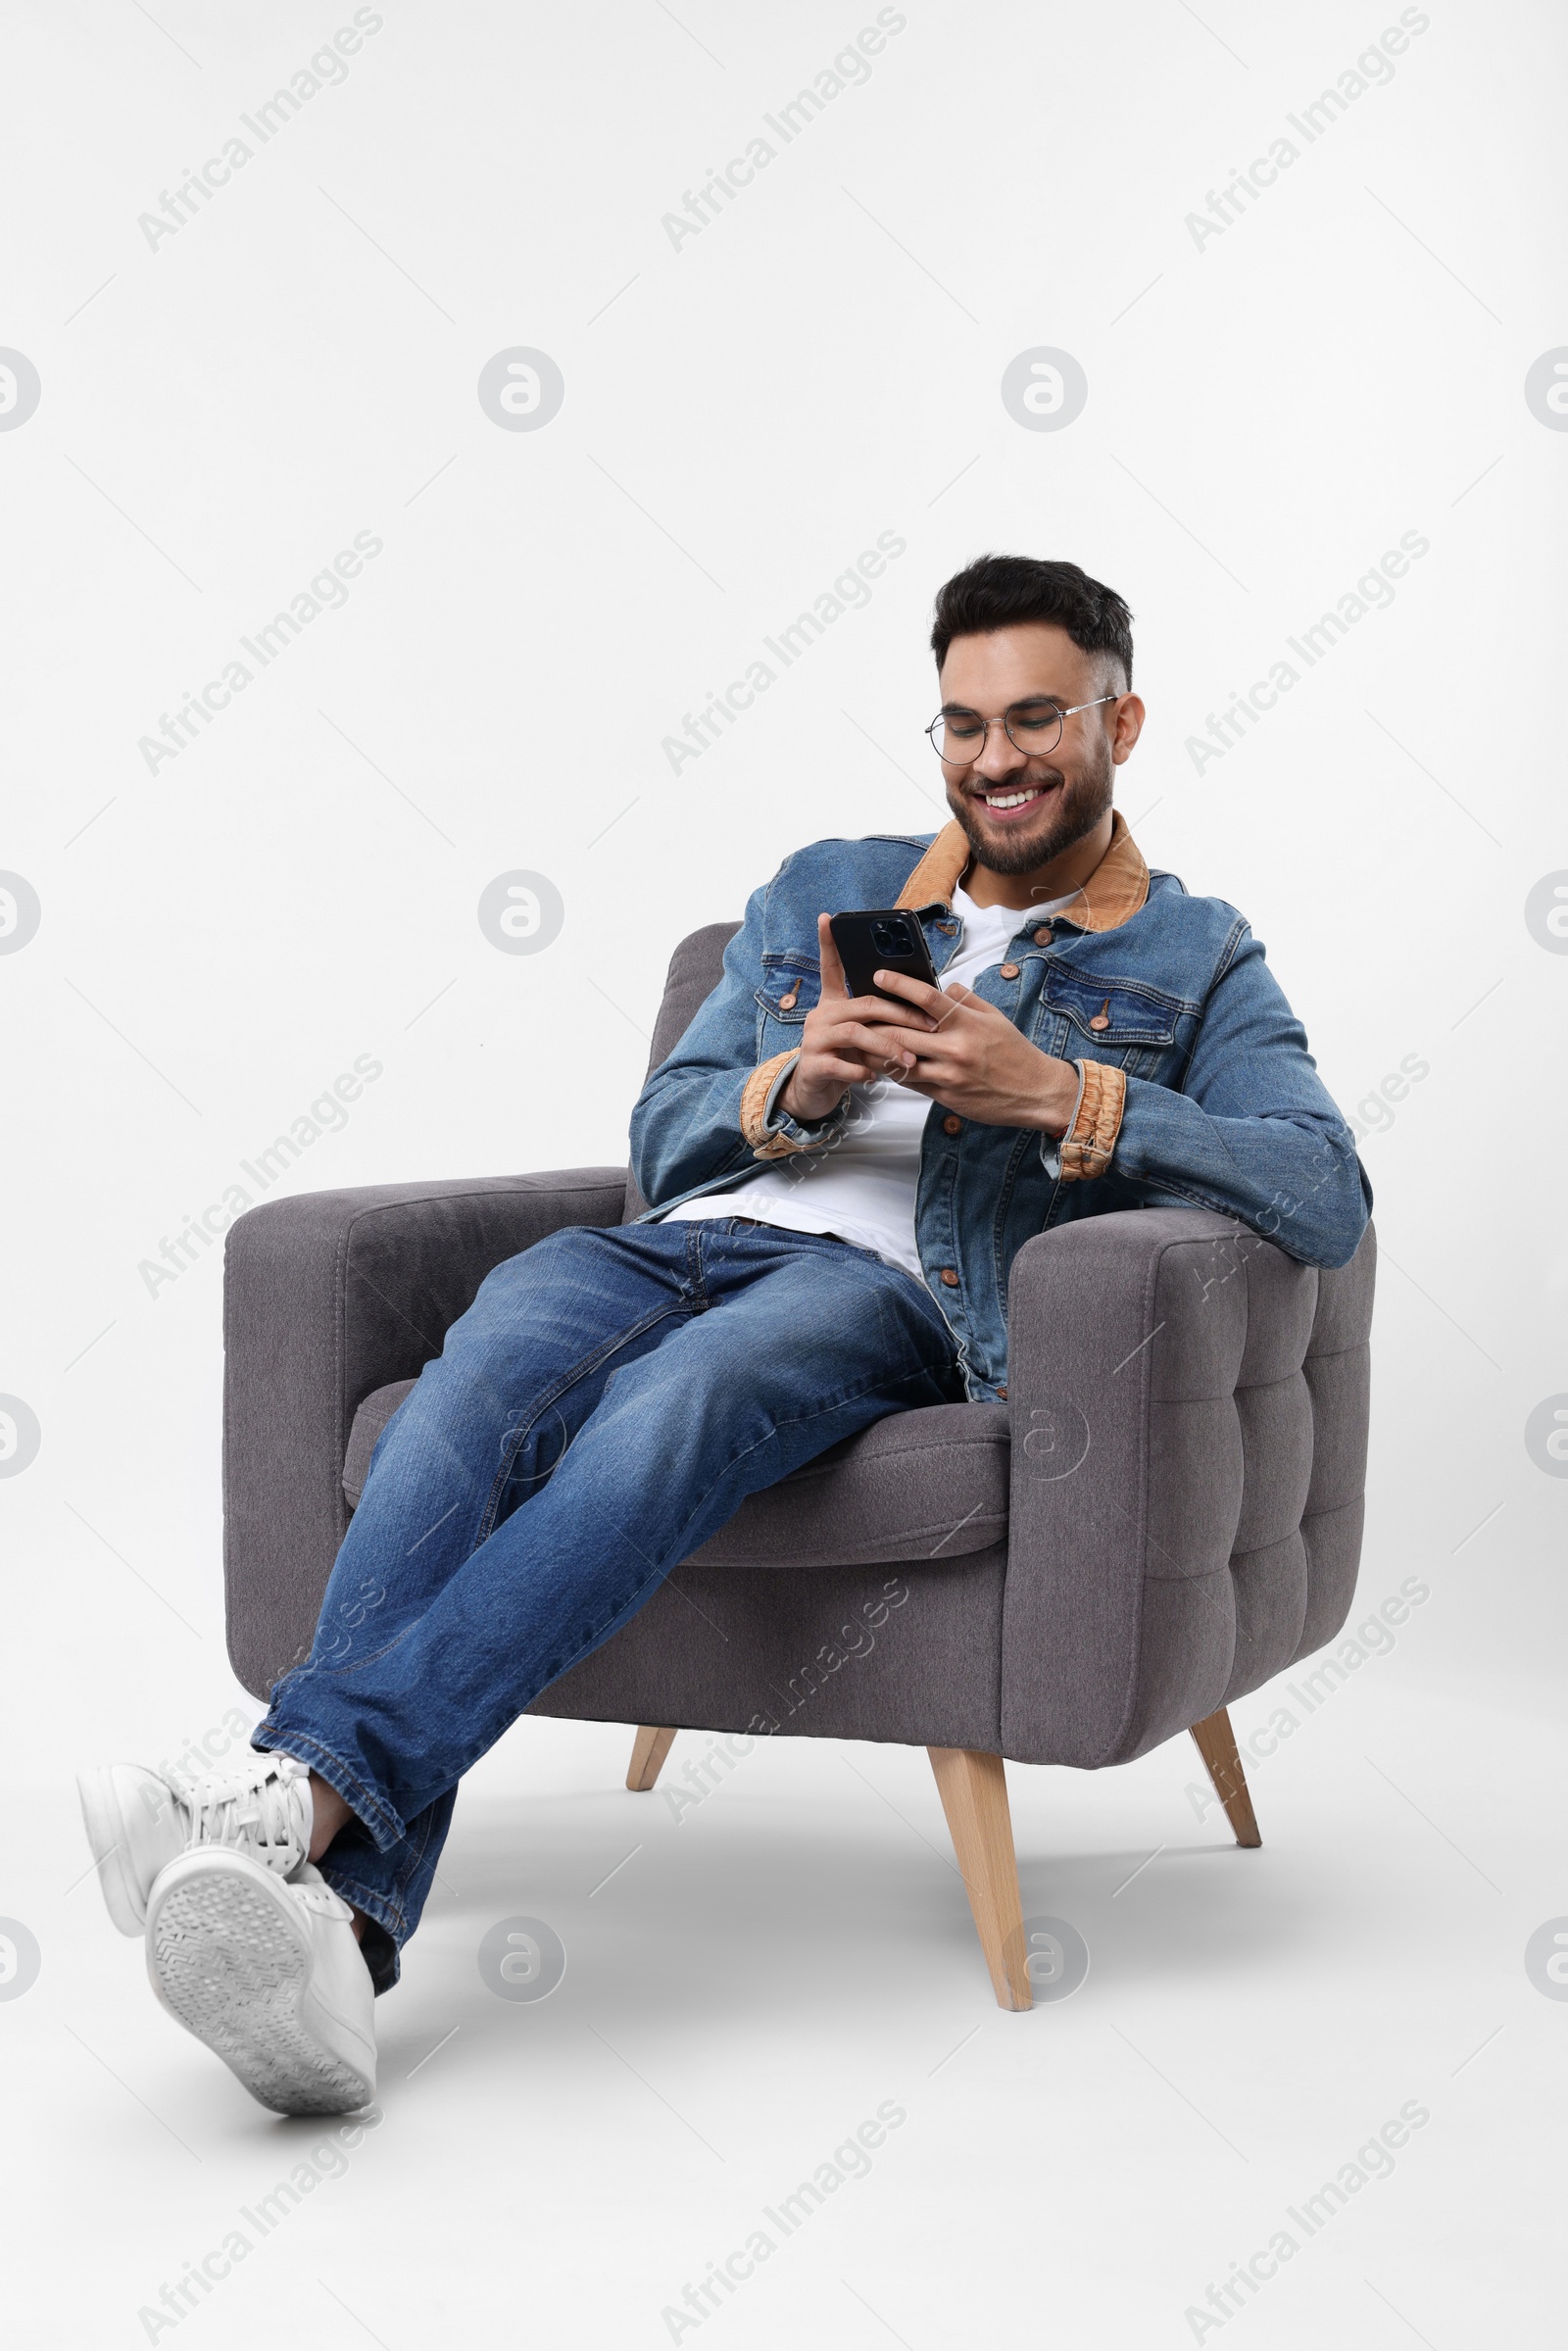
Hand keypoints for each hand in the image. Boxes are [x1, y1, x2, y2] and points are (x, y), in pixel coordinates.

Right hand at [777, 915, 940, 1124]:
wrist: (811, 1092)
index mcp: (833, 1004)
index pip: (831, 968)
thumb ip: (875, 1019)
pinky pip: (842, 1065)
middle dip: (901, 1014)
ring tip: (908, 1059)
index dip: (828, 943)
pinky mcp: (813, 1066)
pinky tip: (876, 1076)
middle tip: (928, 1026)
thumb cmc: (842, 1058)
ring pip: (854, 1033)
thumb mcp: (858, 1034)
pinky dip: (863, 1071)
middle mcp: (821, 1016)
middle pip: (864, 1004)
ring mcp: (814, 1040)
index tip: (828, 918)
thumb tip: (915, 1007)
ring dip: (887, 1045)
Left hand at [864, 968, 1080, 1133]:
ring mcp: (948, 1074)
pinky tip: (880, 1063)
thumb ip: (966, 1000)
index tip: (879, 976)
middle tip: (858, 1011)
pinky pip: (911, 1082)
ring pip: (900, 1060)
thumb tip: (944, 986)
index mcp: (967, 1022)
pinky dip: (893, 1071)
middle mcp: (955, 1047)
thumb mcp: (995, 1017)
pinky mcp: (945, 1096)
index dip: (898, 984)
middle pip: (903, 1030)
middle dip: (877, 1020)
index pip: (926, 998)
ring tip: (859, 1040)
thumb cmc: (1014, 1052)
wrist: (1034, 1091)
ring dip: (877, 1050)